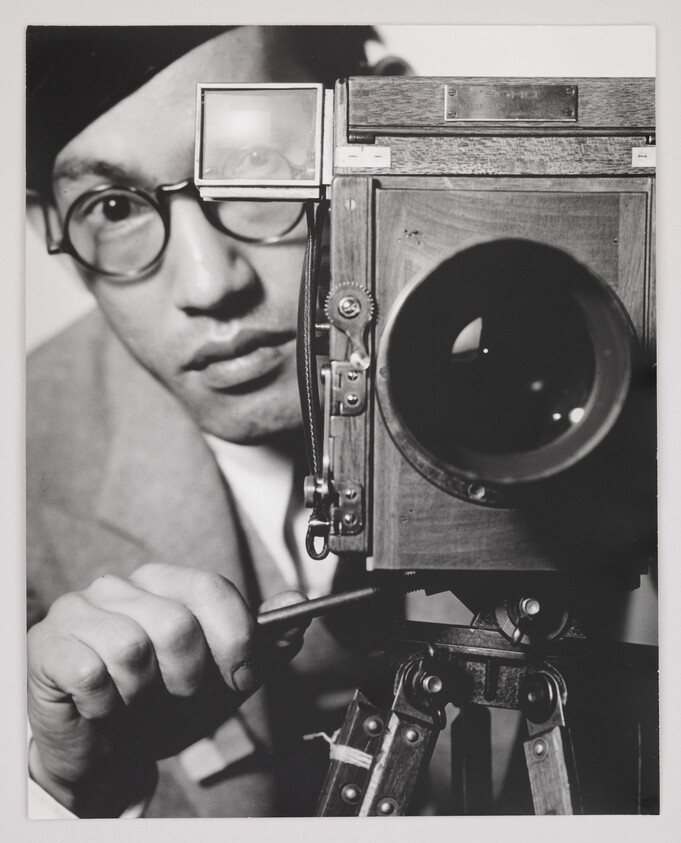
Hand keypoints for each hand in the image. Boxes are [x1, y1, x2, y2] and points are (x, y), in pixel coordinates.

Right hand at [27, 563, 306, 816]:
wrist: (106, 752)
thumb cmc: (163, 708)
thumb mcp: (222, 681)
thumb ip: (262, 646)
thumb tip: (300, 608)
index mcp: (164, 583)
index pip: (211, 587)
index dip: (235, 637)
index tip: (241, 674)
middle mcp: (120, 586)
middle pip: (177, 621)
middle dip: (190, 677)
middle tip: (179, 696)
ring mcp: (79, 610)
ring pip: (133, 648)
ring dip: (145, 695)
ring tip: (137, 702)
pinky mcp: (48, 644)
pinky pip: (92, 673)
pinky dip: (107, 705)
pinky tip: (105, 707)